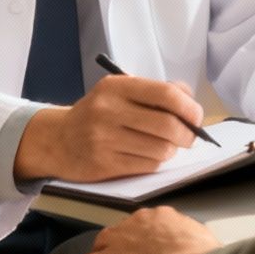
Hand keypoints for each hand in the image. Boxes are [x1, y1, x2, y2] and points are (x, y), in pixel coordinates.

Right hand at [14, 76, 205, 183]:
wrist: (58, 140)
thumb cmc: (97, 113)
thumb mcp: (119, 91)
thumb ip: (154, 91)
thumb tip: (190, 100)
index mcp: (116, 87)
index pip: (165, 94)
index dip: (189, 108)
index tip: (196, 116)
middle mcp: (109, 111)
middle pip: (167, 125)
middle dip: (187, 134)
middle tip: (189, 136)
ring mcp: (105, 139)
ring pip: (160, 149)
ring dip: (171, 150)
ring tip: (165, 145)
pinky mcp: (104, 164)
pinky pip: (147, 166)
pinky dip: (156, 162)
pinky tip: (148, 155)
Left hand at [82, 206, 218, 253]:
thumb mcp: (204, 240)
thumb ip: (194, 238)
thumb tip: (198, 245)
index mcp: (160, 216)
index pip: (145, 222)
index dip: (143, 236)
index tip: (146, 248)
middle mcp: (137, 221)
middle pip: (121, 229)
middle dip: (121, 242)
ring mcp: (119, 239)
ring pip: (101, 242)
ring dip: (102, 253)